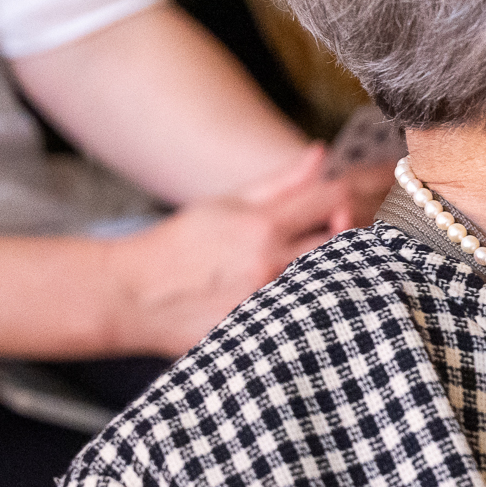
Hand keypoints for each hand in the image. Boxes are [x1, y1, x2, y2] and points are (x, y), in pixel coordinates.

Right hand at [106, 144, 354, 354]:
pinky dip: (319, 309)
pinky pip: (307, 319)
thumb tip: (321, 153)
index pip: (332, 200)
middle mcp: (269, 263)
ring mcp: (266, 302)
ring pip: (330, 284)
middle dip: (355, 238)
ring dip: (340, 274)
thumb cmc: (178, 246)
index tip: (351, 203)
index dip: (352, 197)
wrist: (130, 295)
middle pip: (343, 245)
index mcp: (262, 225)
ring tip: (341, 272)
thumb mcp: (226, 204)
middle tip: (351, 240)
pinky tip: (320, 306)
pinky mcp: (260, 333)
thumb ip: (280, 182)